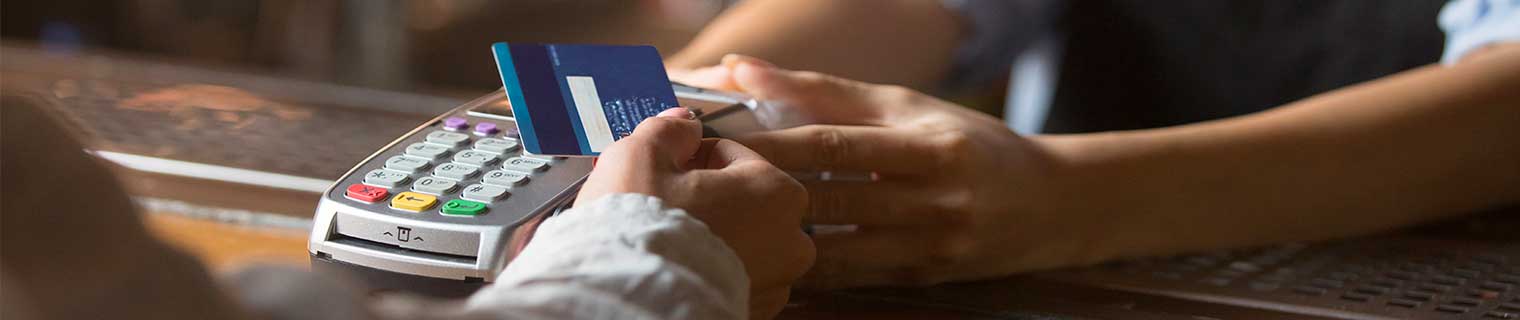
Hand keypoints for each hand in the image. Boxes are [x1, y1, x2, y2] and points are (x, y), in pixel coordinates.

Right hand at [576, 108, 814, 318]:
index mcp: (777, 191)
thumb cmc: (641, 230)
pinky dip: (709, 272)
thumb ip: (669, 131)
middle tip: (662, 203)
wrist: (629, 305)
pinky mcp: (753, 314)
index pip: (732, 155)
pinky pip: (733, 281)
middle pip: (742, 201)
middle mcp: (789, 241)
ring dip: (711, 237)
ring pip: (740, 244)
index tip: (665, 167)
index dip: (691, 156)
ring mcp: (775, 285)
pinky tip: (677, 269)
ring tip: (667, 240)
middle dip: (706, 198)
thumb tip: (682, 123)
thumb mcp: (642, 155)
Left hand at [680, 55, 1101, 288]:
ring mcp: (933, 244)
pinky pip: (855, 278)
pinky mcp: (928, 278)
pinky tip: (771, 263)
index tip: (721, 141)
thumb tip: (744, 70)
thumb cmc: (968, 143)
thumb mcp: (908, 107)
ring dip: (780, 240)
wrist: (1054, 204)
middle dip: (765, 192)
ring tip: (728, 230)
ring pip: (837, 250)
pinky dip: (810, 272)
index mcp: (928, 144)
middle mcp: (934, 197)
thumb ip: (825, 91)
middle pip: (830, 197)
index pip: (836, 145)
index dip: (774, 145)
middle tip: (707, 188)